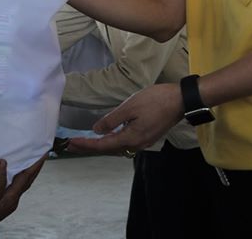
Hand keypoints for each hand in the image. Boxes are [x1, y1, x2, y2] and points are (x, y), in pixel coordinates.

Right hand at [0, 155, 45, 237]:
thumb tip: (3, 163)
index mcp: (10, 199)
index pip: (27, 178)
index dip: (36, 165)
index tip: (44, 151)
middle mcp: (6, 198)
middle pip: (24, 179)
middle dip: (32, 166)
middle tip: (37, 151)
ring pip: (13, 179)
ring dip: (19, 167)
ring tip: (22, 154)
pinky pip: (0, 180)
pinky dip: (4, 171)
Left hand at [68, 83, 183, 155]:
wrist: (181, 101)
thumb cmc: (156, 100)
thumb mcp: (130, 107)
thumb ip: (112, 120)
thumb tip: (97, 130)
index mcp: (131, 138)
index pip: (103, 145)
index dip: (86, 144)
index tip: (70, 143)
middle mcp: (136, 145)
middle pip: (108, 149)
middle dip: (89, 148)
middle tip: (71, 146)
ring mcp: (143, 142)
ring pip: (117, 148)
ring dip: (100, 146)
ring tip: (84, 143)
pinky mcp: (147, 137)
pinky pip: (125, 143)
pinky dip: (111, 143)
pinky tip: (106, 138)